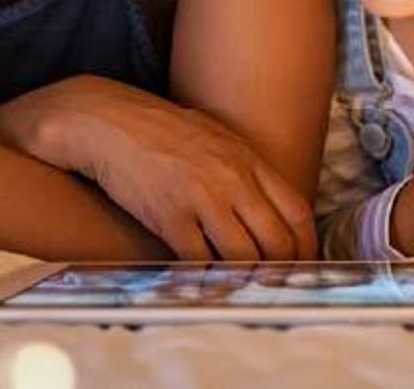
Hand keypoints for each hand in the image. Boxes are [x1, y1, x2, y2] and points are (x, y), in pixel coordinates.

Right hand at [0, 76, 315, 260]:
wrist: (105, 121)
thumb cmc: (158, 130)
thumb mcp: (213, 137)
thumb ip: (241, 169)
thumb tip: (263, 204)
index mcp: (247, 158)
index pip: (298, 210)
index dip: (307, 246)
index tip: (302, 265)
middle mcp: (232, 178)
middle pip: (278, 241)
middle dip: (282, 272)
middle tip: (275, 288)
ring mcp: (202, 198)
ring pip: (244, 258)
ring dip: (246, 281)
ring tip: (243, 292)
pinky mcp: (169, 216)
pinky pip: (200, 263)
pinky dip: (207, 282)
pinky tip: (206, 287)